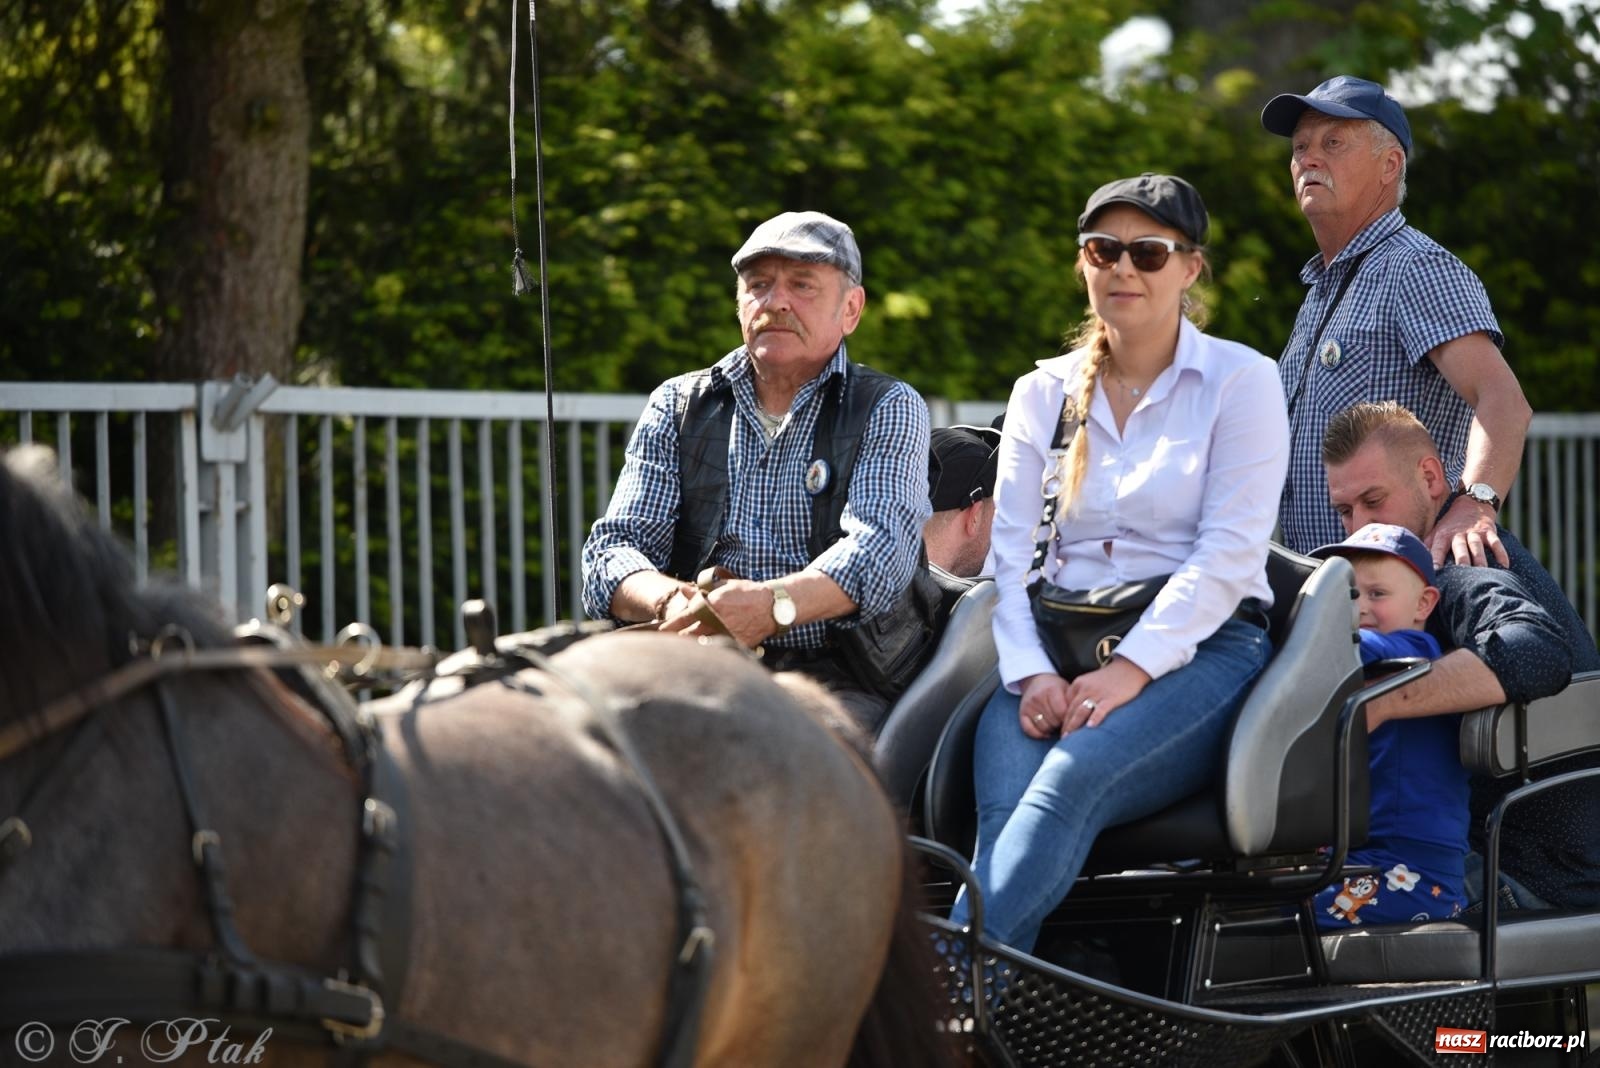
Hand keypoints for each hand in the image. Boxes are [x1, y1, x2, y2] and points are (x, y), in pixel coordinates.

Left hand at [659, 578, 776, 647]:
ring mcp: (726, 634)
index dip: (668, 626)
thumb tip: (683, 591)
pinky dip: (709, 651)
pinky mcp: (735, 644)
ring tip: (680, 650)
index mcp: (710, 605)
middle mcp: (716, 621)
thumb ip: (701, 591)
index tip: (659, 631)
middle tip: (663, 644)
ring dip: (690, 647)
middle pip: (687, 636)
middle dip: (675, 640)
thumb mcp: (722, 587)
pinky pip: (717, 650)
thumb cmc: (747, 593)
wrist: (772, 607)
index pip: (682, 619)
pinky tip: (702, 654)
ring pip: (700, 646)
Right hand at [1018, 674, 1070, 739]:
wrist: (1036, 680)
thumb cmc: (1056, 688)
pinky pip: (1029, 730)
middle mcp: (1038, 698)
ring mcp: (1028, 706)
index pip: (1062, 713)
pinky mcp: (1022, 713)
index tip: (1072, 719)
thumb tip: (1081, 720)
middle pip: (1053, 721)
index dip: (1069, 719)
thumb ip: (1073, 702)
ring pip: (1043, 727)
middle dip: (1061, 724)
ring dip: (1052, 729)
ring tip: (1056, 724)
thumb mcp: (1066, 689)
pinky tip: (1046, 733)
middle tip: (1064, 722)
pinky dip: (1039, 734)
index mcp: (1051, 690)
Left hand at [1058, 657, 1151, 731]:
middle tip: (1063, 741)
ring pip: (1081, 711)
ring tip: (1070, 739)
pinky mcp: (1111, 698)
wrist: (1130, 667)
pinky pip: (1100, 709)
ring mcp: (1097, 693)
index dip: (1063, 720)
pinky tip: (1091, 727)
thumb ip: (1082, 696)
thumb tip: (1075, 715)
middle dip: (1066, 726)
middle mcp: (1085, 688)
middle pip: (1071, 711)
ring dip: (1074, 726)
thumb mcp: (1091, 684)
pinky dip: (1095, 718)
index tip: (1062, 731)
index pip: (1066, 705)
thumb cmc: (1111, 679)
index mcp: (1078, 684)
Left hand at [1428, 494, 1508, 567]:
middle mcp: (1459, 534)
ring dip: (1480, 559)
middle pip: (1460, 548)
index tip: (1434, 571)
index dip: (1435, 559)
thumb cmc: (1450, 524)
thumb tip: (1415, 560)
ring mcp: (1475, 533)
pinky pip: (1496, 543)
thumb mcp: (1436, 531)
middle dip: (1461, 560)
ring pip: (1478, 547)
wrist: (1471, 503)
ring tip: (1483, 573)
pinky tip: (1504, 566)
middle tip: (1462, 573)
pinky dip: (1501, 554)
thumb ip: (1427, 545)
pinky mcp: (1489, 531)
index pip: (1438, 548)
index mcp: (1444, 535)